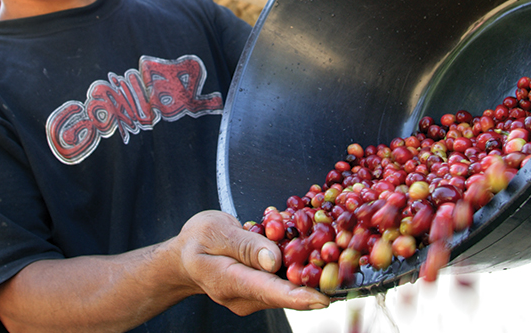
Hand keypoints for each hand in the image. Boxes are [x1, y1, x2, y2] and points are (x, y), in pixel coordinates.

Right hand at [175, 210, 329, 315]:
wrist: (186, 257)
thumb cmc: (198, 240)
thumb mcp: (215, 231)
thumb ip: (245, 244)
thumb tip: (274, 259)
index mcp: (229, 281)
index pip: (268, 292)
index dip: (297, 296)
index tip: (322, 299)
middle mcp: (244, 296)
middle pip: (284, 292)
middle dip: (314, 281)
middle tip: (344, 266)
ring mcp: (254, 297)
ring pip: (287, 286)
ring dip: (310, 272)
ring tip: (337, 253)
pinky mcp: (262, 290)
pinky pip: (284, 280)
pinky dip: (300, 266)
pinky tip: (317, 249)